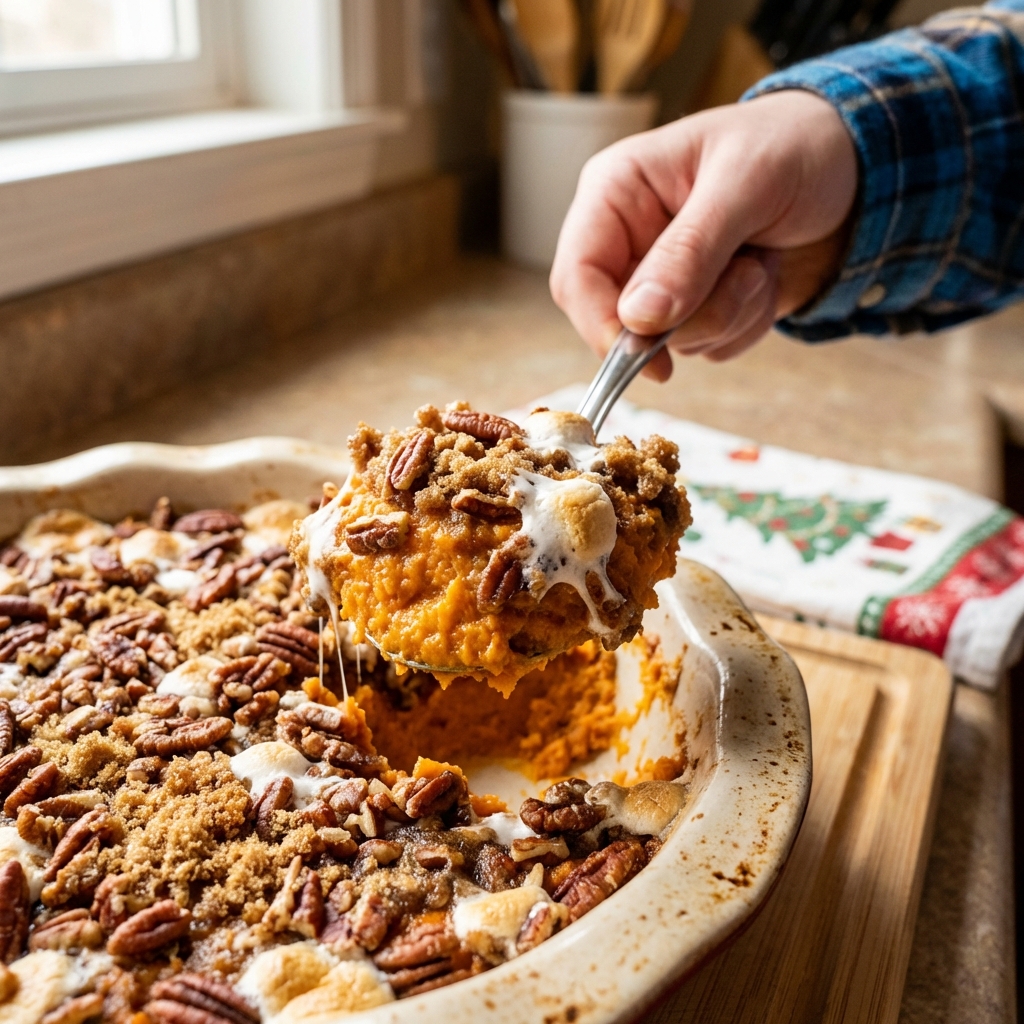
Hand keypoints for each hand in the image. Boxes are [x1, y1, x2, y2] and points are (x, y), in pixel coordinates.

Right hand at [549, 90, 857, 378]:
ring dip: (730, 314)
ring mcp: (661, 278)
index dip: (602, 325)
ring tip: (761, 262)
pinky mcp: (694, 306)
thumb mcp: (744, 185)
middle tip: (748, 276)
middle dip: (694, 315)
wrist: (855, 165)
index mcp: (616, 191)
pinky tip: (765, 275)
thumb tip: (638, 318)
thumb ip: (689, 251)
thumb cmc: (794, 146)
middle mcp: (629, 239)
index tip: (650, 357)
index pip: (577, 276)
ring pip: (671, 341)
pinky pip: (706, 347)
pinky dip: (747, 323)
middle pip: (623, 322)